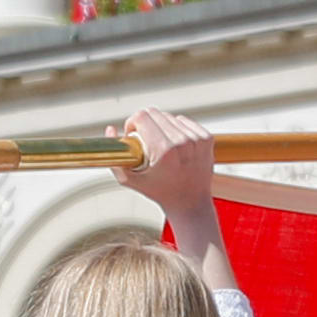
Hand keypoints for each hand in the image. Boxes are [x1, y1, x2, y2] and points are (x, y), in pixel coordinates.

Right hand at [120, 110, 223, 267]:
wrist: (191, 203)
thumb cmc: (160, 193)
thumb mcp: (130, 179)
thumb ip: (115, 156)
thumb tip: (110, 128)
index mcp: (164, 150)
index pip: (142, 116)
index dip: (132, 122)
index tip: (133, 134)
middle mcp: (182, 142)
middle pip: (155, 113)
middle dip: (145, 123)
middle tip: (144, 140)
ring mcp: (197, 139)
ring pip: (170, 116)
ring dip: (161, 126)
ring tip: (160, 144)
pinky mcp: (207, 138)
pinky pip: (184, 121)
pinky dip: (177, 128)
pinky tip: (174, 143)